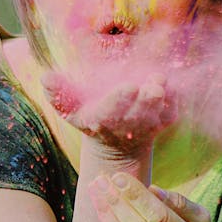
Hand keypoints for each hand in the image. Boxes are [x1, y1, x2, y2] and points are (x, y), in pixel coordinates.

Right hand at [42, 70, 177, 153]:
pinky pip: (172, 113)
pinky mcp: (162, 122)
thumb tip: (45, 76)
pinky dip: (175, 100)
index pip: (111, 111)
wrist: (116, 145)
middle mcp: (127, 125)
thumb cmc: (89, 117)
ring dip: (163, 99)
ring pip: (158, 114)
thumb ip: (57, 93)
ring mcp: (147, 125)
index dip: (120, 99)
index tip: (129, 86)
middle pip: (140, 113)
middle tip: (155, 84)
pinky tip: (174, 85)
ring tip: (162, 81)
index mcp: (102, 119)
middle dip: (148, 100)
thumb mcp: (70, 109)